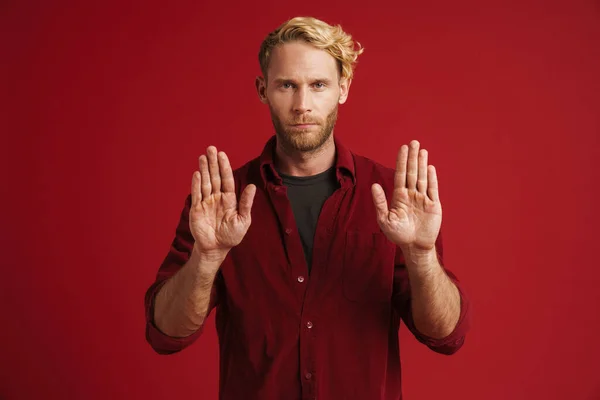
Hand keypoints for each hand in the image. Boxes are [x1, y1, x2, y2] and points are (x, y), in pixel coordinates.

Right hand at [190, 146, 255, 261]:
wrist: (216, 249)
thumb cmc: (231, 235)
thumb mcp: (243, 220)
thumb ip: (246, 203)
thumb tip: (252, 186)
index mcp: (229, 199)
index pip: (227, 179)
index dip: (224, 167)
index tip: (222, 154)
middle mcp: (217, 197)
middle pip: (215, 177)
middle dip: (213, 163)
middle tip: (211, 148)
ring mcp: (206, 202)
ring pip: (205, 182)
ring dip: (204, 169)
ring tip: (203, 156)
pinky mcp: (196, 209)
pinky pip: (196, 194)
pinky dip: (196, 184)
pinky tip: (197, 173)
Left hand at [371, 140, 441, 251]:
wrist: (414, 246)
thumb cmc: (398, 235)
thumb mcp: (384, 220)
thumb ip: (379, 202)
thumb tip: (374, 185)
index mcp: (399, 196)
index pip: (400, 174)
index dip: (401, 161)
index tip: (403, 148)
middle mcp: (411, 194)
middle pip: (412, 172)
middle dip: (413, 157)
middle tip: (414, 142)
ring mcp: (423, 199)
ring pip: (422, 177)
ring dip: (422, 164)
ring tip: (422, 150)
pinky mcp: (433, 205)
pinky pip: (432, 189)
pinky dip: (431, 178)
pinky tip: (430, 167)